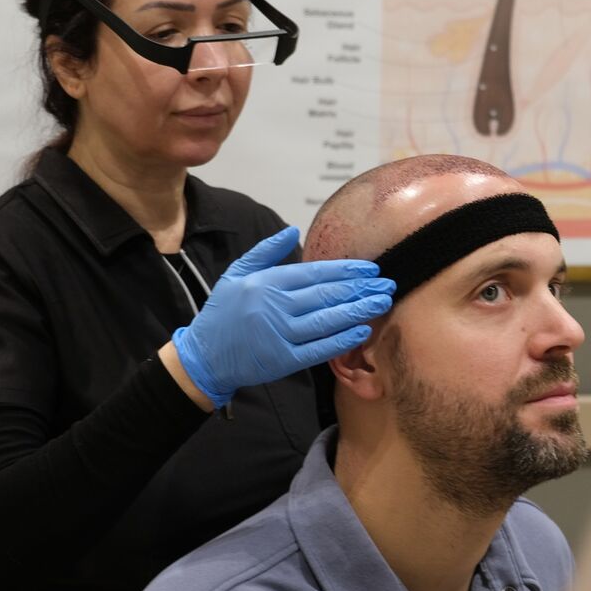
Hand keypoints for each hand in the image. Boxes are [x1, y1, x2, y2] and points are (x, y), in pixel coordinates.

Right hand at [172, 226, 394, 407]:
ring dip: (358, 310)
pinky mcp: (282, 360)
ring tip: (381, 303)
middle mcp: (275, 306)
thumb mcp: (237, 273)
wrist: (204, 355)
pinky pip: (318, 348)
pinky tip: (361, 330)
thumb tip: (293, 230)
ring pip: (327, 320)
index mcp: (267, 282)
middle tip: (387, 284)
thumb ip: (266, 251)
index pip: (315, 273)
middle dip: (360, 288)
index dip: (346, 270)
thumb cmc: (223, 312)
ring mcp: (280, 335)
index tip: (370, 269)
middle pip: (327, 295)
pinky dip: (341, 340)